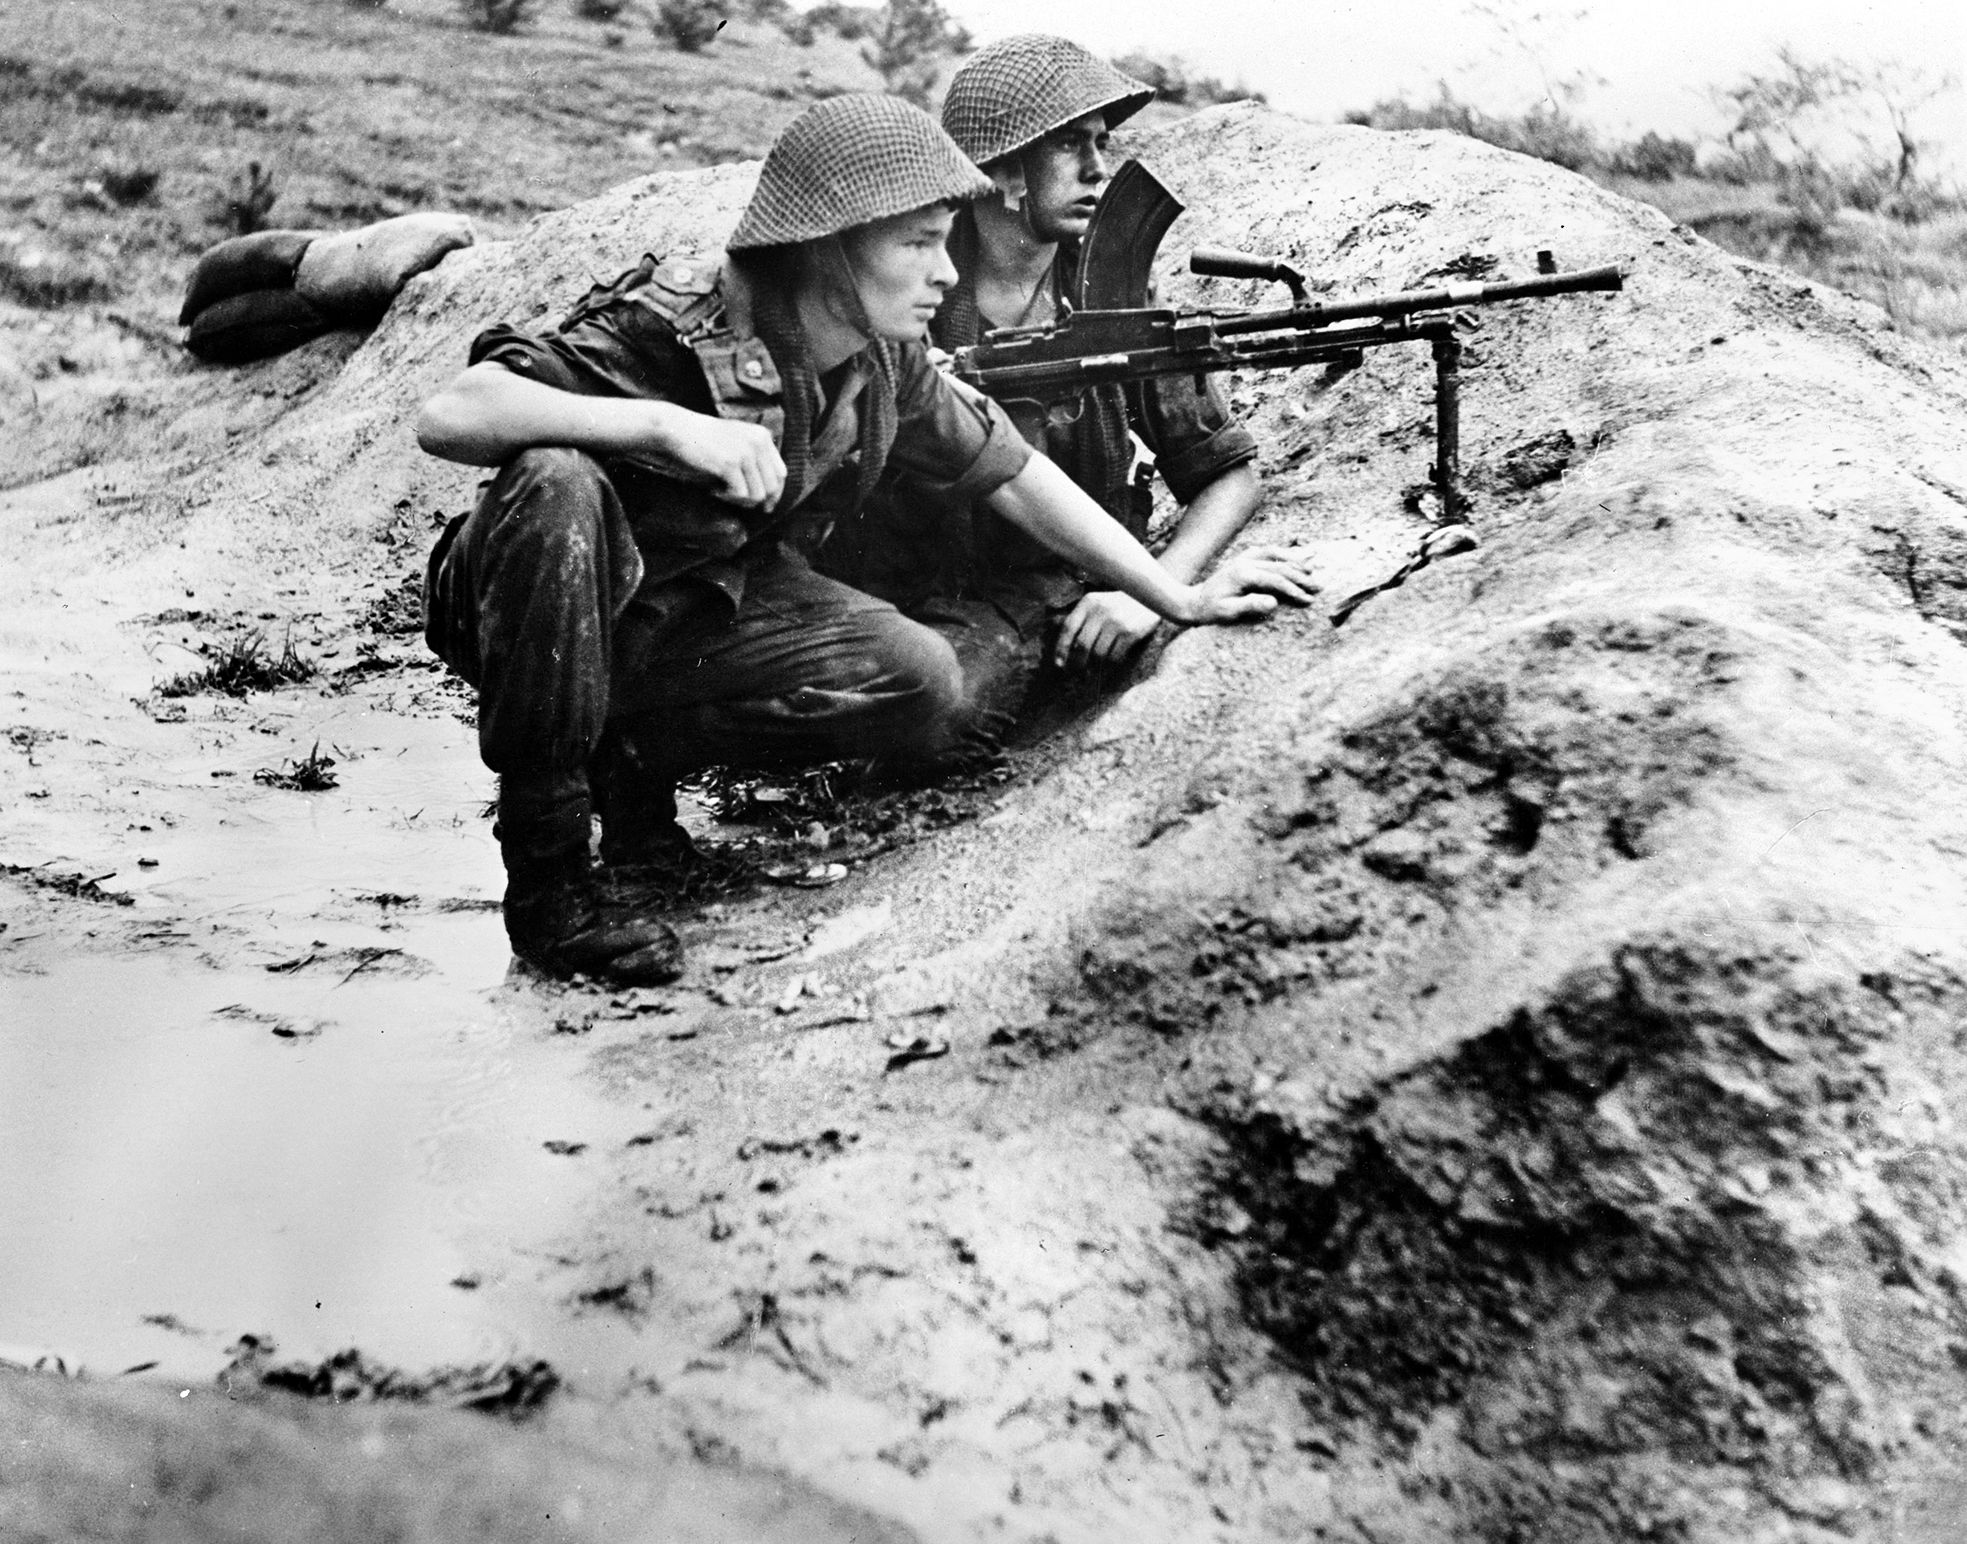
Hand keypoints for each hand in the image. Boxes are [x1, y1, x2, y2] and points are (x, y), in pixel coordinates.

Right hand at [656, 410, 785, 509]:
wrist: (678, 429)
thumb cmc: (705, 440)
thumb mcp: (737, 441)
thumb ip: (756, 460)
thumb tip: (769, 499)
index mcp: (763, 436)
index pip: (781, 474)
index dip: (775, 494)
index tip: (765, 506)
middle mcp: (758, 442)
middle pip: (772, 487)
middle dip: (757, 501)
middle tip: (737, 503)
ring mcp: (745, 452)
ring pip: (757, 495)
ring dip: (739, 501)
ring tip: (721, 494)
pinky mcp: (730, 463)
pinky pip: (741, 495)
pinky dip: (726, 498)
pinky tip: (713, 491)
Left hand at [1055, 590, 1160, 669]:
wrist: (1152, 598)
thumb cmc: (1120, 605)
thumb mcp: (1099, 604)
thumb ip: (1083, 620)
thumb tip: (1067, 650)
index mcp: (1088, 602)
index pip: (1068, 628)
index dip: (1061, 649)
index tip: (1059, 664)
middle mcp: (1100, 610)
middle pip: (1082, 645)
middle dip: (1077, 664)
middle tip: (1077, 674)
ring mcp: (1116, 621)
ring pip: (1098, 654)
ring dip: (1094, 668)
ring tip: (1092, 674)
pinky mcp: (1131, 632)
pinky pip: (1115, 656)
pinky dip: (1110, 665)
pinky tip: (1109, 667)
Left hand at [1174, 545, 1320, 626]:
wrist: (1193, 602)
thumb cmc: (1210, 611)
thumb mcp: (1228, 612)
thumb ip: (1249, 606)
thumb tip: (1273, 602)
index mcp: (1243, 574)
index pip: (1276, 580)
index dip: (1294, 590)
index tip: (1308, 600)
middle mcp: (1245, 562)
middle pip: (1280, 566)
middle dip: (1301, 577)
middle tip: (1318, 588)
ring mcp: (1244, 558)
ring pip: (1276, 554)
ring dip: (1295, 562)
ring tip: (1313, 570)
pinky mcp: (1243, 559)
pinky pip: (1267, 551)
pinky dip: (1282, 553)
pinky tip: (1294, 557)